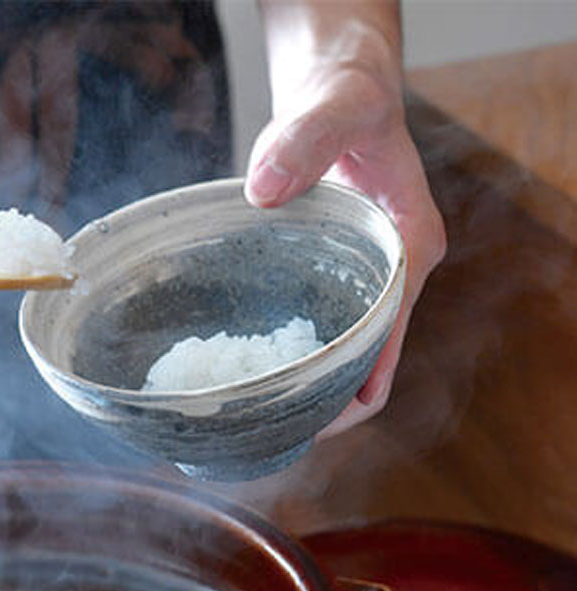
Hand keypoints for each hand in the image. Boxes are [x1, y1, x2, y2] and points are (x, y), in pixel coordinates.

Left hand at [244, 13, 445, 434]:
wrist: (337, 86)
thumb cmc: (343, 96)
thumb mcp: (332, 108)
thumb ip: (303, 141)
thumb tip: (265, 190)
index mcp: (408, 247)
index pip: (391, 338)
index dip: (359, 386)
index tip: (314, 420)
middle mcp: (393, 273)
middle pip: (372, 363)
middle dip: (329, 405)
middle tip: (271, 434)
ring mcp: (363, 277)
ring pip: (346, 354)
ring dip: (311, 390)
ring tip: (256, 420)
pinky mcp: (333, 274)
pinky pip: (320, 329)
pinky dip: (295, 357)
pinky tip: (252, 374)